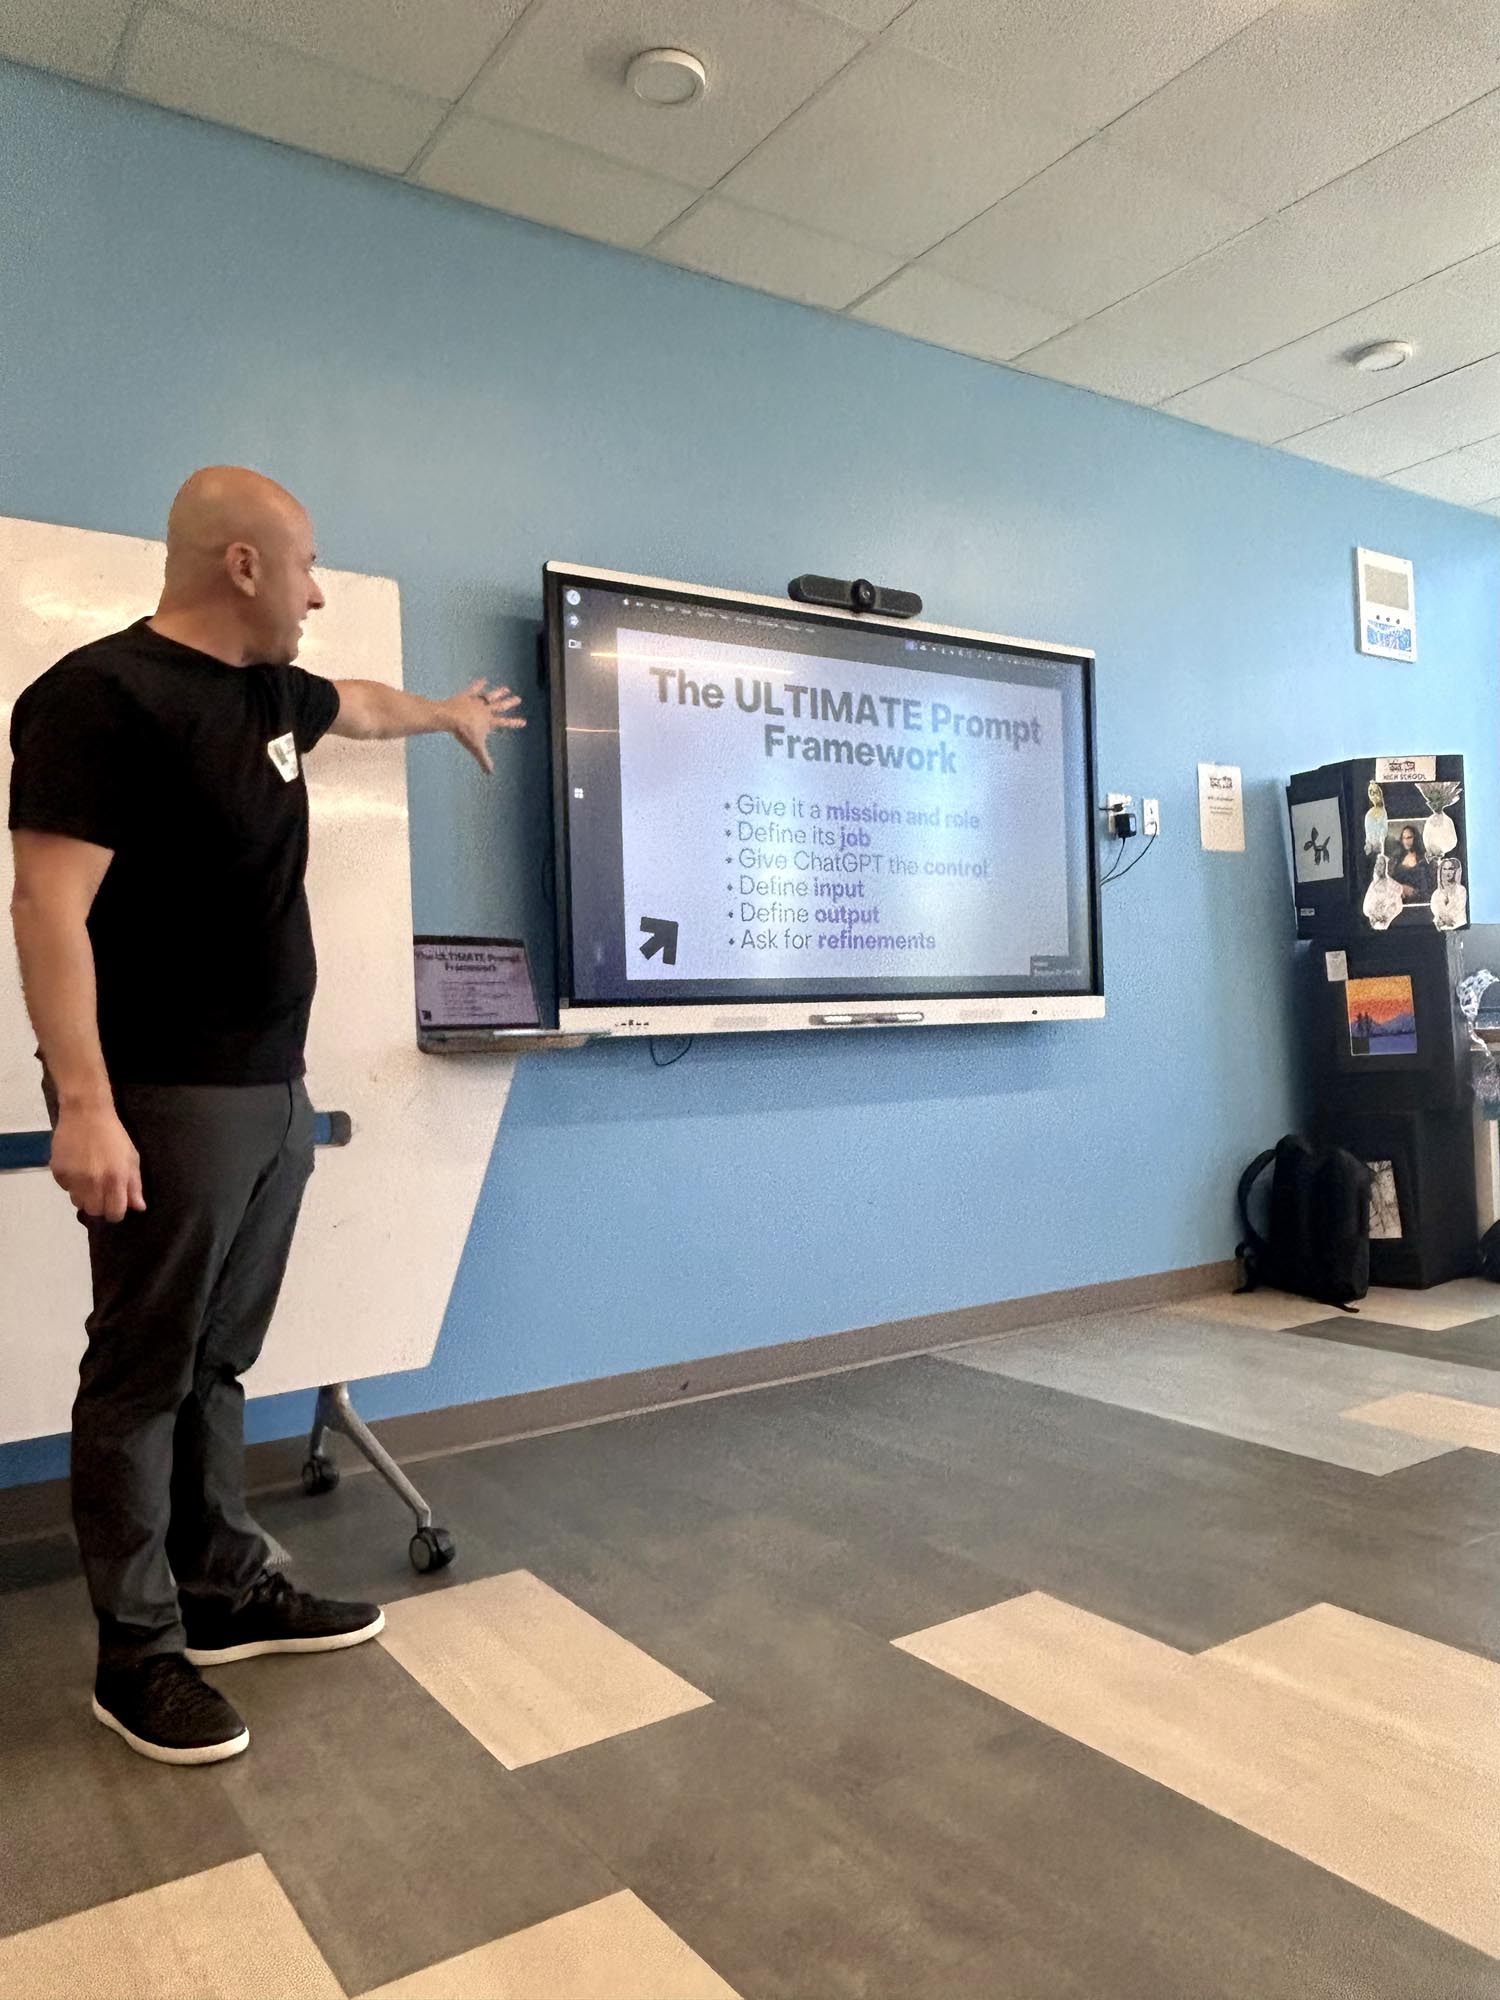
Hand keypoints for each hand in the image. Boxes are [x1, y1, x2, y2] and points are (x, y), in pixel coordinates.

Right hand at [50, 1103, 144, 1221]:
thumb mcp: (131, 1157)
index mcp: (115, 1178)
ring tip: (89, 1179)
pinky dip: (71, 1183)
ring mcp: (73, 1177)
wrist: (85, 1113)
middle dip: (99, 1205)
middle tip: (102, 1192)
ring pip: (77, 1202)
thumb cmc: (113, 1135)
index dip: (116, 1211)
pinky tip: (77, 1168)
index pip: (114, 1212)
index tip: (115, 1204)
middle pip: (94, 1211)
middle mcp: (93, 1181)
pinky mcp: (58, 1171)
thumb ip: (134, 1184)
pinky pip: (65, 1188)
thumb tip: (138, 1207)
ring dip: (84, 1195)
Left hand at [441, 680, 524, 773]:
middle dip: (510, 703)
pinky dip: (478, 685)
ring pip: (490, 696)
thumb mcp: (475, 748)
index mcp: (489, 722)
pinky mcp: (466, 696)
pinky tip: (483, 680)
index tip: (524, 721)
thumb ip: (484, 760)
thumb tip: (490, 773)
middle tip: (518, 699)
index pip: (505, 723)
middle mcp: (486, 710)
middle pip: (500, 706)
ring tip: (506, 688)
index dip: (514, 723)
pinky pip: (474, 689)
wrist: (450, 718)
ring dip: (498, 692)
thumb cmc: (464, 733)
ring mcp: (476, 702)